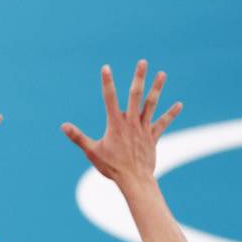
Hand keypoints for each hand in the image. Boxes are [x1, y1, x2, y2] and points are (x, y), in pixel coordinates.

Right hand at [61, 60, 181, 186]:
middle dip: (139, 77)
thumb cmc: (110, 166)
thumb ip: (77, 137)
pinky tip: (178, 105)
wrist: (133, 179)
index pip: (110, 98)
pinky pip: (162, 123)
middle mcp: (131, 122)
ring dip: (157, 88)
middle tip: (143, 62)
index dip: (107, 82)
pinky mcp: (152, 137)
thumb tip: (63, 126)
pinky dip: (170, 114)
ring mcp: (143, 128)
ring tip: (162, 74)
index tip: (106, 68)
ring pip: (151, 104)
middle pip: (135, 95)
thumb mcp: (91, 151)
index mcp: (115, 124)